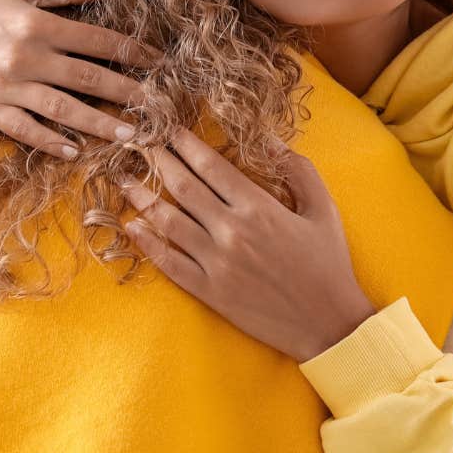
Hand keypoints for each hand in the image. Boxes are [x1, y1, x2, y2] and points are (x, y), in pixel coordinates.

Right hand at [0, 0, 157, 156]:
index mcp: (37, 23)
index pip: (97, 40)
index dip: (131, 51)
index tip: (159, 63)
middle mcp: (25, 55)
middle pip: (88, 77)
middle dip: (128, 93)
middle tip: (158, 106)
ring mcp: (7, 85)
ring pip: (63, 109)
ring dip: (100, 124)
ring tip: (131, 135)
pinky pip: (26, 129)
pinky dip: (51, 141)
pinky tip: (76, 151)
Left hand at [121, 131, 376, 363]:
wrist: (328, 323)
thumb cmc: (329, 263)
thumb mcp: (323, 208)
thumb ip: (297, 169)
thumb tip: (269, 140)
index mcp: (258, 207)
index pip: (210, 166)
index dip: (184, 143)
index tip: (166, 128)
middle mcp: (231, 231)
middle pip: (182, 187)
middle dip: (156, 160)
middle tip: (135, 142)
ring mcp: (216, 263)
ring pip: (168, 222)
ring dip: (141, 197)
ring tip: (123, 179)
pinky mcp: (209, 291)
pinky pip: (169, 262)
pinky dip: (147, 243)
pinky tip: (132, 226)